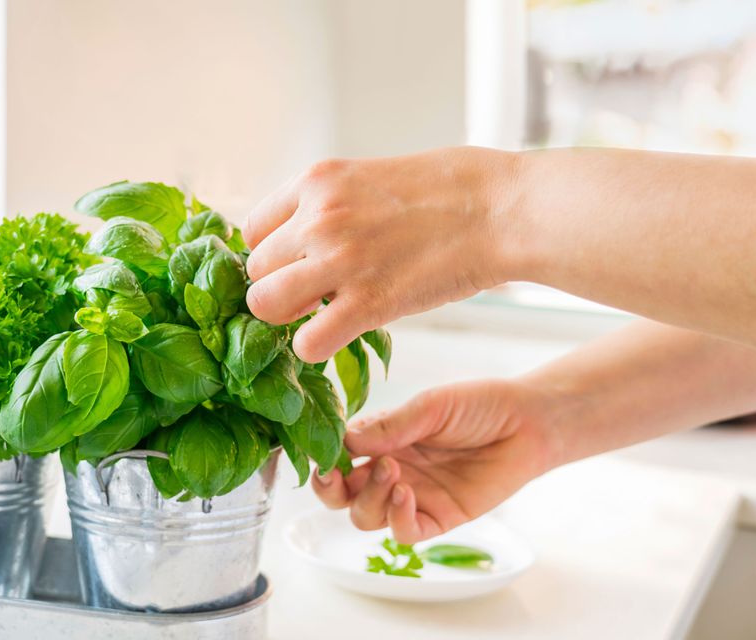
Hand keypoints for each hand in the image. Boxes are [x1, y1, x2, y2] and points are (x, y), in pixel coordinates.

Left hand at [243, 148, 518, 362]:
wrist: (502, 208)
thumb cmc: (451, 189)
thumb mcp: (371, 175)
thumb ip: (331, 203)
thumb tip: (304, 235)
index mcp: (317, 181)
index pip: (252, 230)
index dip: (273, 255)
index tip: (298, 266)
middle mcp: (318, 218)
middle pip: (256, 271)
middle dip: (280, 287)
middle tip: (315, 295)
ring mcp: (339, 260)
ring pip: (264, 305)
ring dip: (288, 318)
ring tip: (320, 315)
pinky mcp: (368, 303)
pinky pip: (307, 343)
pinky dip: (315, 348)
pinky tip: (339, 336)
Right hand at [313, 379, 563, 543]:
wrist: (529, 423)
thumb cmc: (479, 406)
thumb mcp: (430, 407)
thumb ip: (389, 426)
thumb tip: (344, 440)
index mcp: (381, 441)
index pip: (336, 456)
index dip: (323, 458)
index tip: (322, 452)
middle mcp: (390, 471)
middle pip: (341, 496)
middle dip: (330, 489)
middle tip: (336, 474)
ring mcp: (413, 497)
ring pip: (366, 517)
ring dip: (368, 498)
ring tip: (392, 471)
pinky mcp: (440, 518)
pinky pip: (404, 533)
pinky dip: (396, 518)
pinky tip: (406, 494)